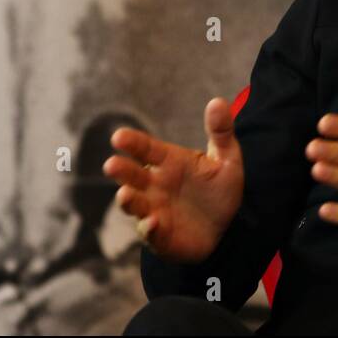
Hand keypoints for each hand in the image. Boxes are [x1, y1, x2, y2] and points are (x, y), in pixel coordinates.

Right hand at [102, 97, 244, 264]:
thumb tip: (217, 101)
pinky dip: (149, 228)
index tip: (119, 136)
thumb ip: (221, 132)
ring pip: (135, 204)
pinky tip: (153, 223)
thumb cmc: (219, 189)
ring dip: (128, 200)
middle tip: (111, 164)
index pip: (146, 148)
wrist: (226, 228)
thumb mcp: (227, 160)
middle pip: (133, 175)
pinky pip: (151, 232)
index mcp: (168, 161)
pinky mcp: (159, 236)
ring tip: (125, 194)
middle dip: (121, 170)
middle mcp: (155, 185)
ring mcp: (154, 210)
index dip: (133, 142)